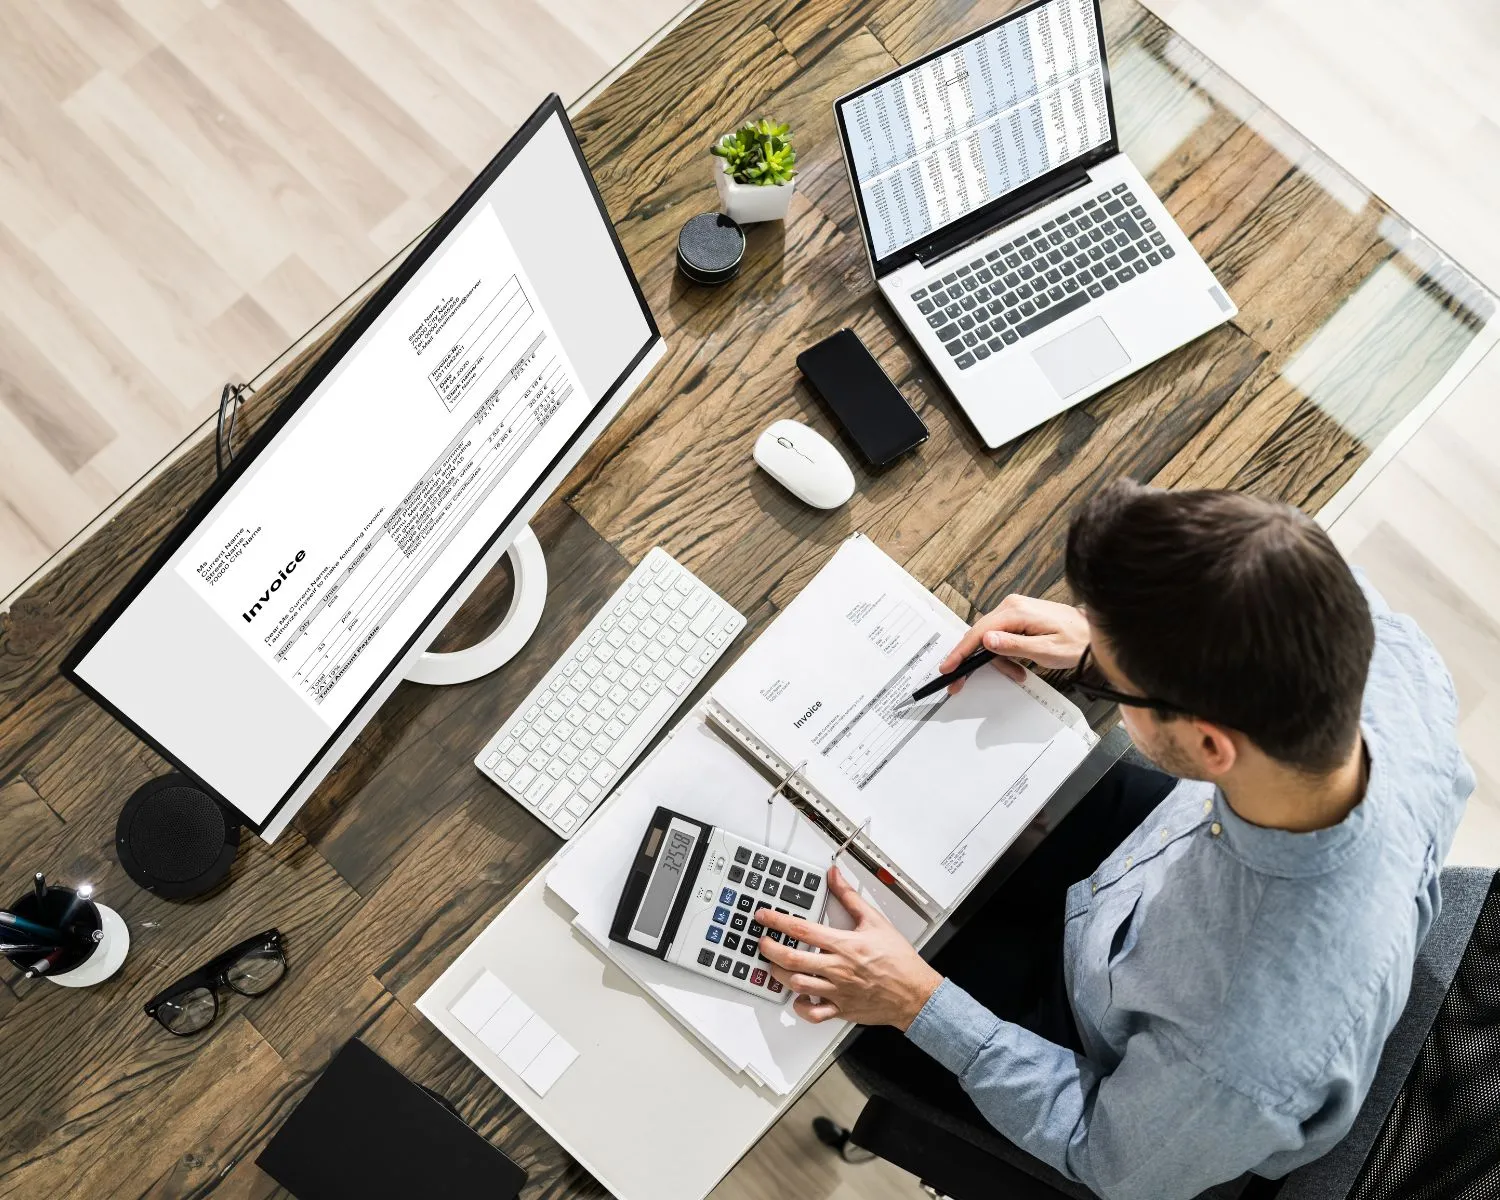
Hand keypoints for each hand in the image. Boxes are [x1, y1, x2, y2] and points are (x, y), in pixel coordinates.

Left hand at [756, 867, 941, 1028]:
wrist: (915, 993)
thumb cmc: (899, 960)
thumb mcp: (875, 921)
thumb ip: (850, 897)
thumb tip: (835, 876)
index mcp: (844, 945)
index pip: (802, 930)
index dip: (777, 921)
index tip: (764, 917)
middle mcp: (838, 968)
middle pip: (792, 959)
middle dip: (770, 949)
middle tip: (762, 942)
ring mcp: (837, 991)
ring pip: (797, 984)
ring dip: (780, 974)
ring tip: (775, 965)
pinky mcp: (841, 1008)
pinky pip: (813, 1012)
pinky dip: (800, 1006)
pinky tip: (798, 996)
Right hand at [940, 594, 1088, 687]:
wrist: (1093, 633)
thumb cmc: (1076, 642)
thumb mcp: (1046, 650)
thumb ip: (1014, 646)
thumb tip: (987, 641)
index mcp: (1016, 611)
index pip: (979, 633)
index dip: (961, 652)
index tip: (949, 668)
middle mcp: (1012, 606)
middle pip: (980, 635)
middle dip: (974, 660)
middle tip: (962, 682)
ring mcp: (1014, 609)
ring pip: (989, 638)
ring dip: (996, 660)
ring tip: (1016, 674)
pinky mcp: (1018, 616)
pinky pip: (1000, 636)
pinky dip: (1004, 653)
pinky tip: (1017, 665)